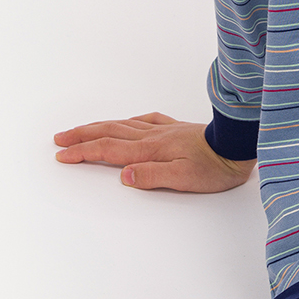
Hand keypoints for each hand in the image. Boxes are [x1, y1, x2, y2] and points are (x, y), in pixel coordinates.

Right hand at [53, 112, 255, 192]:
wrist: (239, 145)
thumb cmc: (216, 166)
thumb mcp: (183, 178)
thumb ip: (151, 176)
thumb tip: (124, 175)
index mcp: (150, 150)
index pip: (108, 150)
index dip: (83, 152)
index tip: (62, 155)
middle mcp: (153, 136)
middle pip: (109, 133)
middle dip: (82, 135)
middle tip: (60, 138)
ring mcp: (165, 130)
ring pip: (123, 124)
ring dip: (99, 126)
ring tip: (82, 129)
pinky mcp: (177, 129)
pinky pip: (145, 120)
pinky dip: (129, 121)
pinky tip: (128, 122)